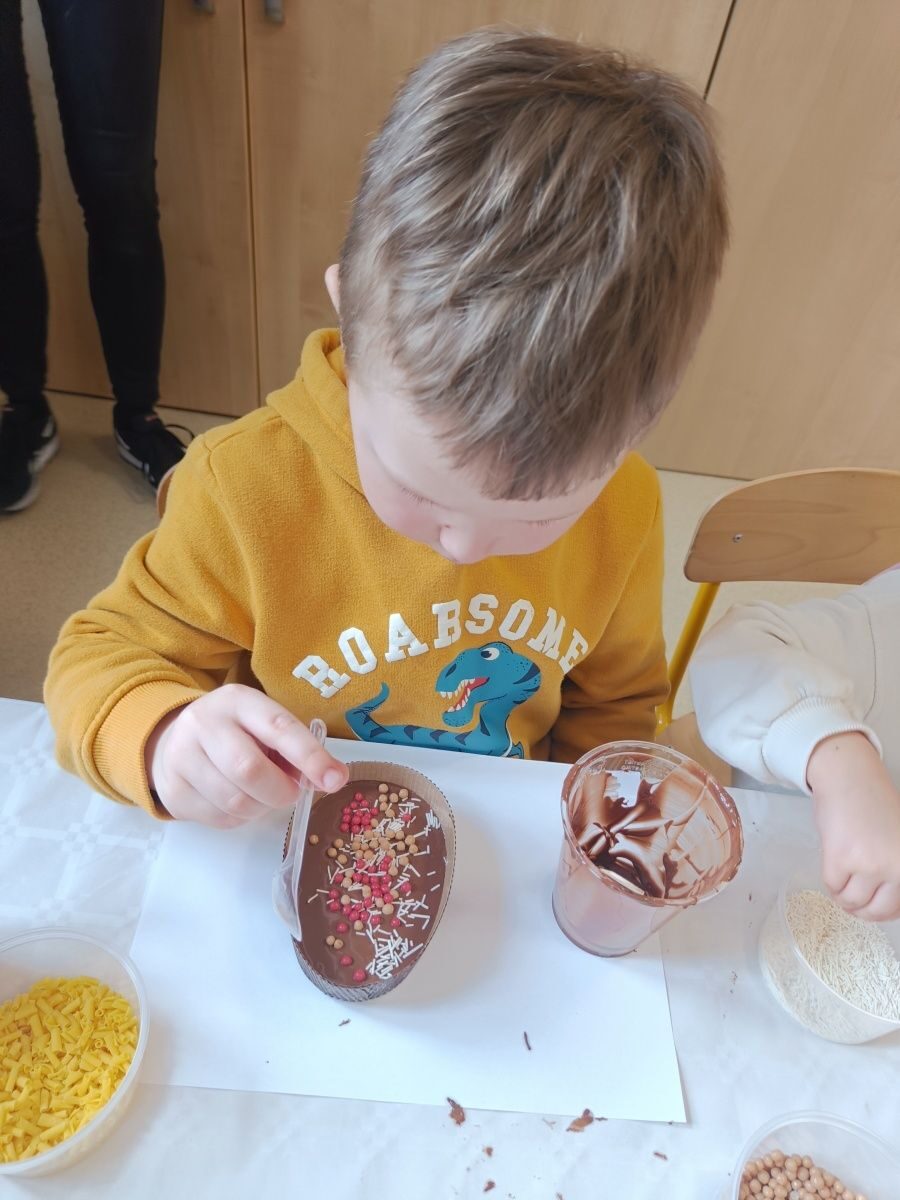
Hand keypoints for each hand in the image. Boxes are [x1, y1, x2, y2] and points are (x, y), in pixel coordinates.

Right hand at [145, 684, 347, 827]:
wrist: (173, 740)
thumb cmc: (236, 734)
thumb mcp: (264, 727)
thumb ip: (297, 750)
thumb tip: (331, 778)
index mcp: (238, 701)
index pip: (278, 727)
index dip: (310, 756)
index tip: (335, 779)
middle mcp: (204, 723)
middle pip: (249, 769)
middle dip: (281, 791)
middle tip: (291, 793)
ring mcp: (182, 757)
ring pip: (235, 801)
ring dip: (262, 808)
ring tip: (263, 796)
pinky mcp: (173, 791)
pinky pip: (220, 819)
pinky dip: (241, 819)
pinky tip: (240, 802)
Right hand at [808, 732, 899, 920]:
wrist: (849, 778)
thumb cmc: (872, 805)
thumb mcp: (896, 841)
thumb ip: (894, 868)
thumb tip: (880, 902)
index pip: (897, 907)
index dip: (879, 911)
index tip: (868, 907)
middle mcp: (896, 866)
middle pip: (875, 910)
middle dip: (859, 909)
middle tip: (849, 899)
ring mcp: (869, 863)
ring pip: (850, 901)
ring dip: (841, 895)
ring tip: (840, 878)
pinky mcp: (842, 858)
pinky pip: (831, 886)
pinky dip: (829, 880)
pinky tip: (832, 864)